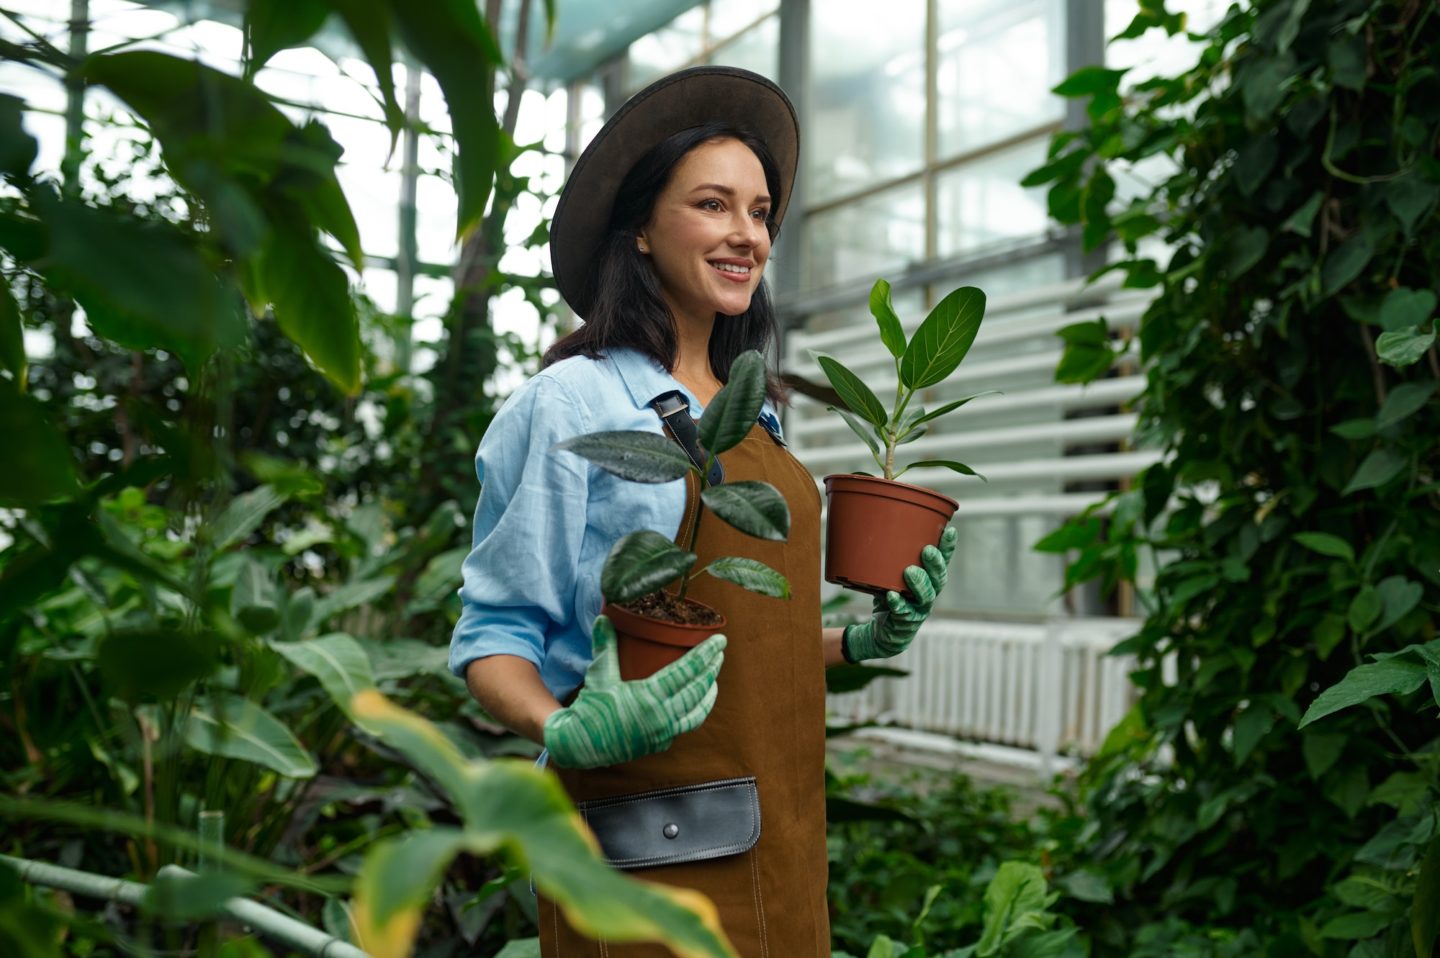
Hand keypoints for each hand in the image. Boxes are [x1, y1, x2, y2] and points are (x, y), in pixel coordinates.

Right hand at [542, 615, 725, 768]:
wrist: (581, 745)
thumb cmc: (590, 708)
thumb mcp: (599, 674)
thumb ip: (604, 645)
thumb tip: (604, 617)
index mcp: (649, 696)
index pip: (686, 671)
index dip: (705, 654)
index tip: (720, 641)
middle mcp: (661, 716)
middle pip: (697, 690)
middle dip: (711, 670)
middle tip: (720, 653)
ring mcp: (663, 732)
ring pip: (696, 712)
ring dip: (708, 693)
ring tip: (714, 679)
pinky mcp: (660, 743)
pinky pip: (685, 725)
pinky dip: (695, 711)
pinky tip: (696, 702)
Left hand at [842, 527, 956, 661]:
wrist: (883, 631)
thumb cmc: (890, 596)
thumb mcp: (890, 574)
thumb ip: (889, 556)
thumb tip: (876, 524)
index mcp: (929, 580)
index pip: (943, 562)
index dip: (948, 548)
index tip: (950, 530)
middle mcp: (929, 594)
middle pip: (939, 579)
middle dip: (935, 564)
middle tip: (927, 550)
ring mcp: (919, 610)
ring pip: (926, 597)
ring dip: (919, 583)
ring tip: (910, 571)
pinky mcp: (906, 623)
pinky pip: (904, 613)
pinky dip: (898, 604)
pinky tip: (892, 596)